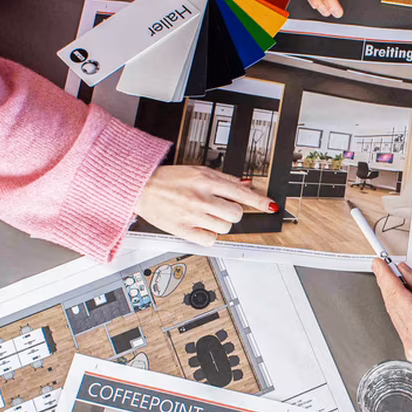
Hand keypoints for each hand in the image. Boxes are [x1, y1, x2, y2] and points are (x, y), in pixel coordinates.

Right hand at [135, 166, 276, 247]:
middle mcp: (200, 198)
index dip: (259, 201)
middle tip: (221, 208)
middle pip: (235, 214)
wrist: (142, 187)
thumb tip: (246, 184)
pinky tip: (200, 226)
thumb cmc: (168, 178)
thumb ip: (224, 179)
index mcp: (206, 181)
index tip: (270, 206)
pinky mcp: (183, 230)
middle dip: (232, 212)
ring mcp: (192, 215)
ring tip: (206, 215)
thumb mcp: (198, 170)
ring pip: (224, 228)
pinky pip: (209, 240)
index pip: (241, 193)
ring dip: (220, 223)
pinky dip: (208, 235)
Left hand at [373, 260, 411, 384]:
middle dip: (388, 286)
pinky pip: (404, 331)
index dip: (385, 276)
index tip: (379, 264)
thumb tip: (406, 274)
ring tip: (405, 286)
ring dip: (397, 301)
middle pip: (392, 306)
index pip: (394, 293)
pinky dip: (406, 316)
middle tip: (386, 270)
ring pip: (397, 319)